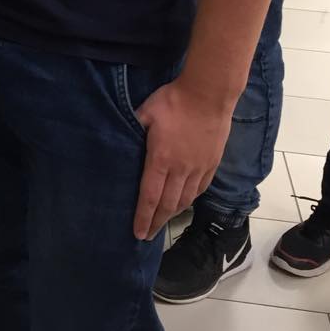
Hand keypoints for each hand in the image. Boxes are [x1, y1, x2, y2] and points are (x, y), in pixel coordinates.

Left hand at [133, 78, 233, 239]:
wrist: (208, 94)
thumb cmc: (173, 101)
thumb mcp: (146, 112)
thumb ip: (133, 127)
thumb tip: (118, 135)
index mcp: (160, 159)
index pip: (149, 196)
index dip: (143, 217)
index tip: (138, 234)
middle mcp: (180, 170)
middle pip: (167, 204)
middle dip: (156, 222)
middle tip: (148, 236)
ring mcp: (198, 168)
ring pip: (185, 199)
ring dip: (172, 214)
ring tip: (163, 222)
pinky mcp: (211, 163)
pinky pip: (200, 189)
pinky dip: (189, 200)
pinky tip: (183, 203)